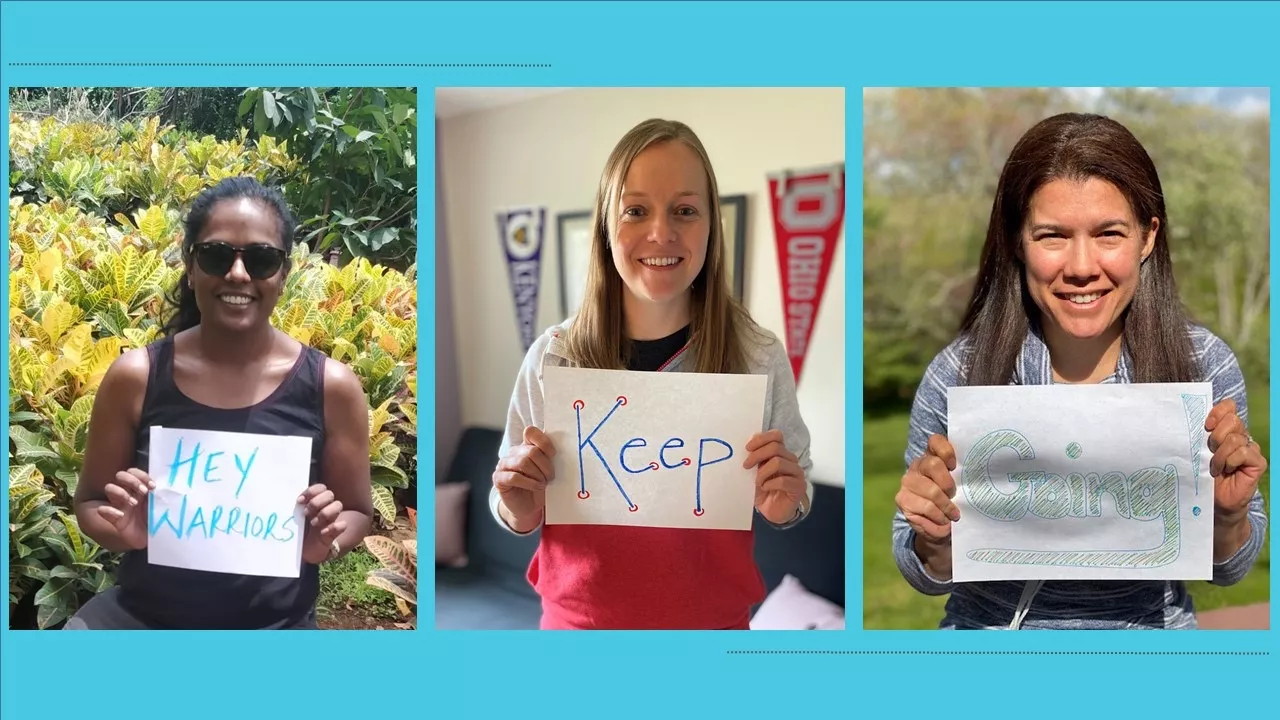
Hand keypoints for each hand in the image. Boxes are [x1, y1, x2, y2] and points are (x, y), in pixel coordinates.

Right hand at [95, 468, 154, 550]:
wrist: (155, 539)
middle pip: (120, 475)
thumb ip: (162, 495)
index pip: (134, 472)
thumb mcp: (162, 506)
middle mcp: (128, 493)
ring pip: (109, 487)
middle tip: (144, 492)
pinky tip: (121, 515)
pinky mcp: (114, 518)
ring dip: (121, 492)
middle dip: (131, 481)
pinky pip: (102, 510)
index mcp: (140, 488)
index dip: (141, 475)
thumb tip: (166, 486)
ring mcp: (119, 505)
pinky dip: (110, 510)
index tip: (153, 486)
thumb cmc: (159, 520)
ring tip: (134, 503)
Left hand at [299, 483, 345, 564]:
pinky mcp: (335, 532)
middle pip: (329, 494)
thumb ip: (294, 510)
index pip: (320, 488)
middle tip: (306, 513)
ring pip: (338, 505)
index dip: (311, 492)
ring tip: (314, 523)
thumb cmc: (296, 534)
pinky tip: (323, 532)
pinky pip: (343, 524)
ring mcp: (331, 519)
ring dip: (325, 513)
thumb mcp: (292, 521)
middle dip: (317, 502)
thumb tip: (291, 502)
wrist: (303, 553)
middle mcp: (324, 508)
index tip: (299, 501)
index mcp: (314, 503)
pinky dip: (334, 527)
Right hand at [493, 426, 555, 529]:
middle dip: (545, 465)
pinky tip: (536, 487)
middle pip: (531, 451)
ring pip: (523, 462)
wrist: (530, 507)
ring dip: (537, 474)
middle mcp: (513, 452)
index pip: (531, 432)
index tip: (553, 454)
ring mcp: (503, 464)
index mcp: (526, 446)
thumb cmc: (541, 485)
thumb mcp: (547, 470)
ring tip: (543, 483)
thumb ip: (550, 458)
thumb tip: (564, 450)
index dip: (544, 442)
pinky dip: (529, 483)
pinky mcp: (498, 478)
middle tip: (551, 476)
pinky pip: (514, 477)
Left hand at [744, 430, 806, 523]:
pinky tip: (765, 488)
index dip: (761, 439)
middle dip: (757, 455)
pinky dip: (770, 484)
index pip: (776, 436)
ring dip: (763, 473)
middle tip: (746, 466)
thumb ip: (754, 458)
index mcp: (781, 453)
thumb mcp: (754, 472)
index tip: (747, 448)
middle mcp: (790, 460)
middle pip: (776, 447)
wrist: (771, 511)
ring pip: (778, 462)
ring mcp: (797, 473)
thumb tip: (748, 445)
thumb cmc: (763, 490)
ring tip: (758, 482)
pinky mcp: (799, 486)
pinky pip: (783, 480)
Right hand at [896, 434, 960, 543]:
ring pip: (932, 490)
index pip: (935, 441)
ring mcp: (908, 482)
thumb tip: (980, 479)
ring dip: (947, 506)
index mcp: (934, 456)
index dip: (946, 451)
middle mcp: (918, 465)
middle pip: (934, 464)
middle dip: (948, 484)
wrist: (941, 525)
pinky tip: (943, 522)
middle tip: (955, 496)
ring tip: (954, 515)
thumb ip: (965, 478)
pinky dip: (939, 518)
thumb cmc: (954, 501)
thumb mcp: (962, 488)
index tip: (955, 466)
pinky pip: (926, 507)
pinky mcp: (902, 499)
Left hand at [1206, 399, 1266, 523]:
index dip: (1218, 412)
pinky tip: (1227, 470)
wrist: (1215, 500)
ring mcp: (1250, 448)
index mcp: (1225, 429)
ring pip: (1234, 439)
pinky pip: (1243, 452)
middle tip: (1209, 451)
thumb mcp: (1199, 451)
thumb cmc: (1204, 474)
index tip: (1206, 425)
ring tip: (1215, 467)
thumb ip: (1200, 435)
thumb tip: (1191, 418)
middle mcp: (1240, 436)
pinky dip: (1230, 461)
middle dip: (1216, 436)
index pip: (1228, 407)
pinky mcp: (1257, 461)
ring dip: (1219, 455)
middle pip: (1232, 420)